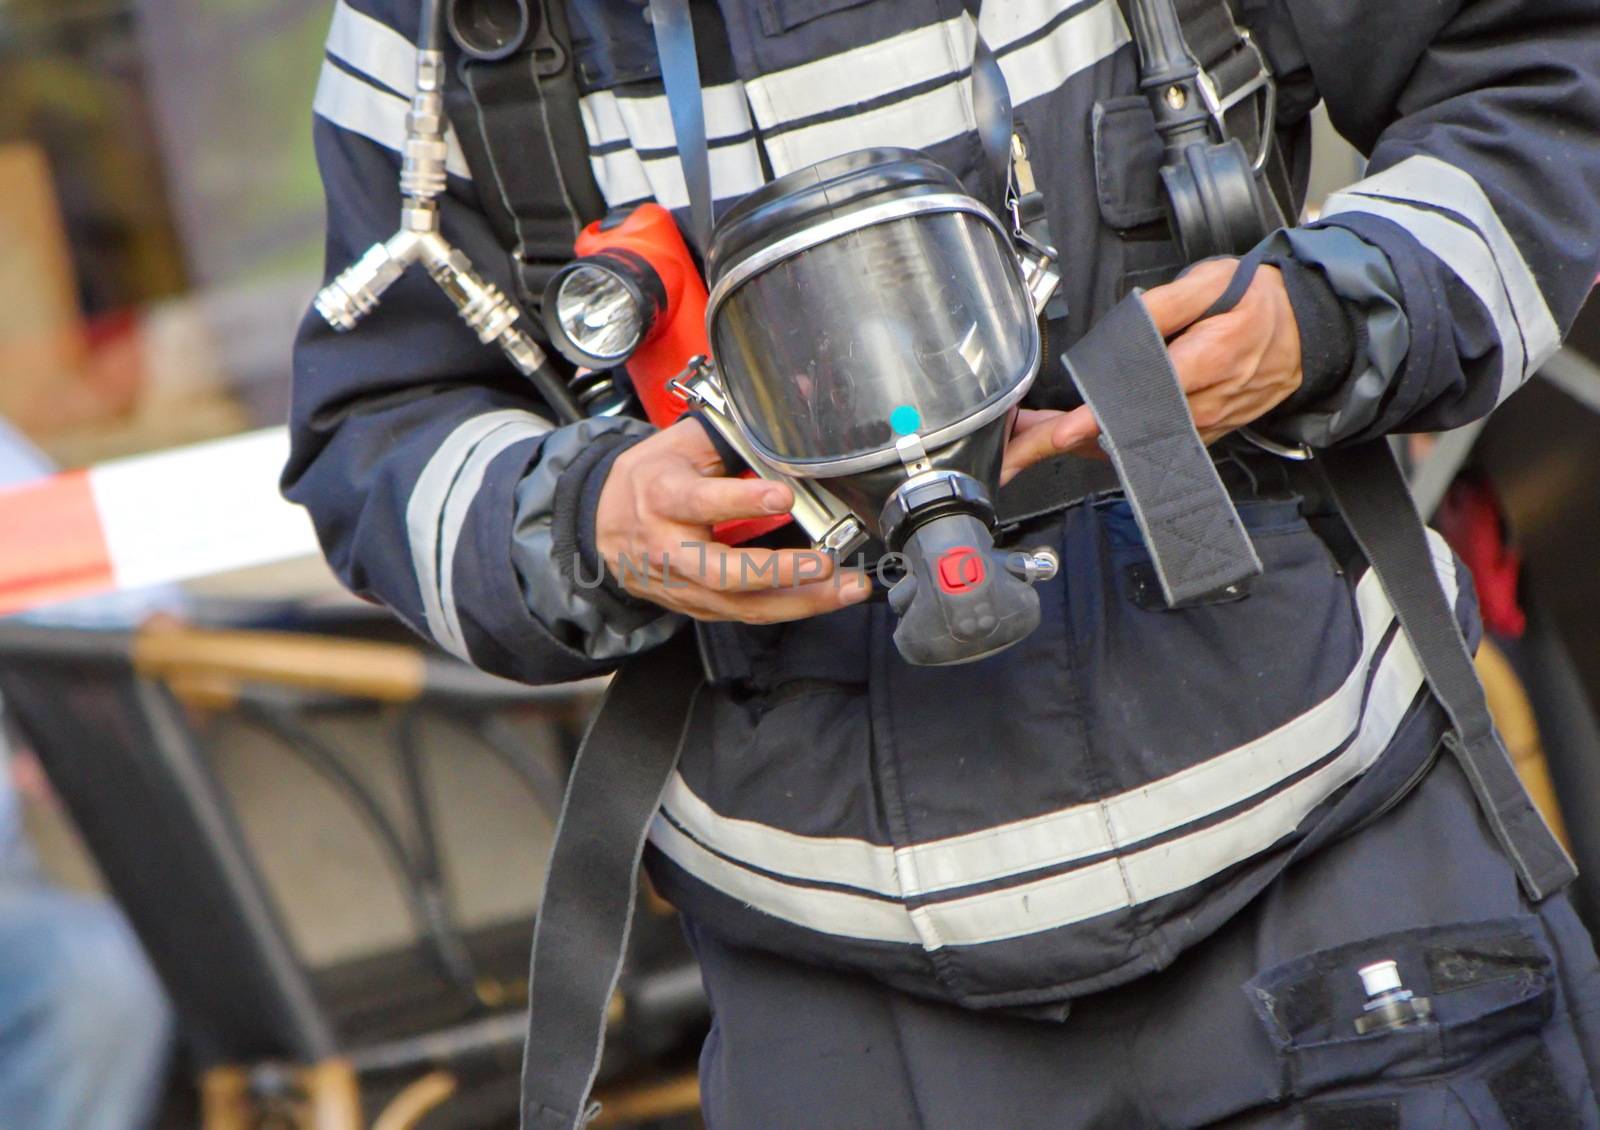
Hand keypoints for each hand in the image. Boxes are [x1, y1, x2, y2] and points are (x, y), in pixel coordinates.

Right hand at [594, 419, 870, 622]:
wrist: (600, 524)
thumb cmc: (650, 479)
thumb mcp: (678, 444)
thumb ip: (732, 432)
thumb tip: (795, 402)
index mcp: (661, 496)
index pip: (701, 502)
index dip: (741, 500)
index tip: (782, 495)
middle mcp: (667, 547)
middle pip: (723, 572)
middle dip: (778, 571)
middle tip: (824, 562)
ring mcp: (681, 584)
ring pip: (740, 604)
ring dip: (799, 601)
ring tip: (844, 587)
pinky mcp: (695, 606)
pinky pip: (744, 614)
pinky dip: (788, 609)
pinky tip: (823, 597)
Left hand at [1001, 258, 1303, 483]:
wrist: (1306, 330)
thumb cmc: (1256, 303)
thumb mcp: (1213, 284)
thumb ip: (1166, 305)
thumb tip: (1126, 324)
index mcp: (1210, 361)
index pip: (1146, 394)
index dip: (1102, 415)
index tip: (1066, 430)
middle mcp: (1208, 402)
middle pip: (1135, 428)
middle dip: (1076, 438)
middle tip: (1026, 442)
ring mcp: (1208, 424)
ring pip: (1141, 443)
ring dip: (1088, 444)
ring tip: (1038, 439)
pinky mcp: (1206, 434)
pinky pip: (1156, 444)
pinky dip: (1116, 443)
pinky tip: (1081, 437)